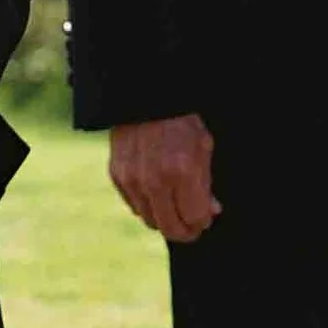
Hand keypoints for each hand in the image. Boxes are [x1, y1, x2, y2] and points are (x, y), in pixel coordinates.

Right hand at [110, 113, 220, 241]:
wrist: (144, 97)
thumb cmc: (180, 119)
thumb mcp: (203, 146)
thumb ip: (206, 184)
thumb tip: (211, 212)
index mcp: (181, 171)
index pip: (195, 219)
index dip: (204, 221)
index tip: (206, 216)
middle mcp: (154, 179)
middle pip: (172, 229)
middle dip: (186, 231)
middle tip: (192, 224)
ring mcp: (132, 179)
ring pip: (151, 221)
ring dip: (165, 218)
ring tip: (174, 203)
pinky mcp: (117, 175)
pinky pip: (134, 206)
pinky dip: (147, 204)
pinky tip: (156, 189)